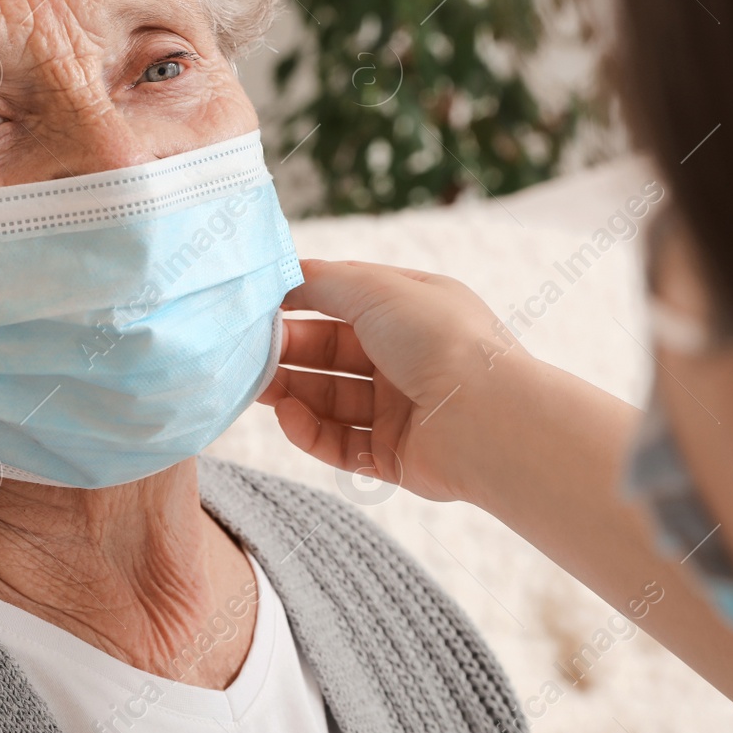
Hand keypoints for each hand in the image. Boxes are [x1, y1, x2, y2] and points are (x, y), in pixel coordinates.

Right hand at [258, 258, 537, 504]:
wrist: (488, 419)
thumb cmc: (440, 340)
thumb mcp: (377, 288)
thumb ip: (323, 280)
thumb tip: (284, 276)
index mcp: (411, 311)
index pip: (345, 301)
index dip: (300, 302)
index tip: (256, 306)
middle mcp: (407, 358)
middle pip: (331, 353)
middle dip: (287, 350)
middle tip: (244, 352)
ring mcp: (401, 409)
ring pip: (330, 399)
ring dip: (290, 391)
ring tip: (255, 387)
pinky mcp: (393, 456)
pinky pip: (340, 442)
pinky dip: (309, 431)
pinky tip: (287, 416)